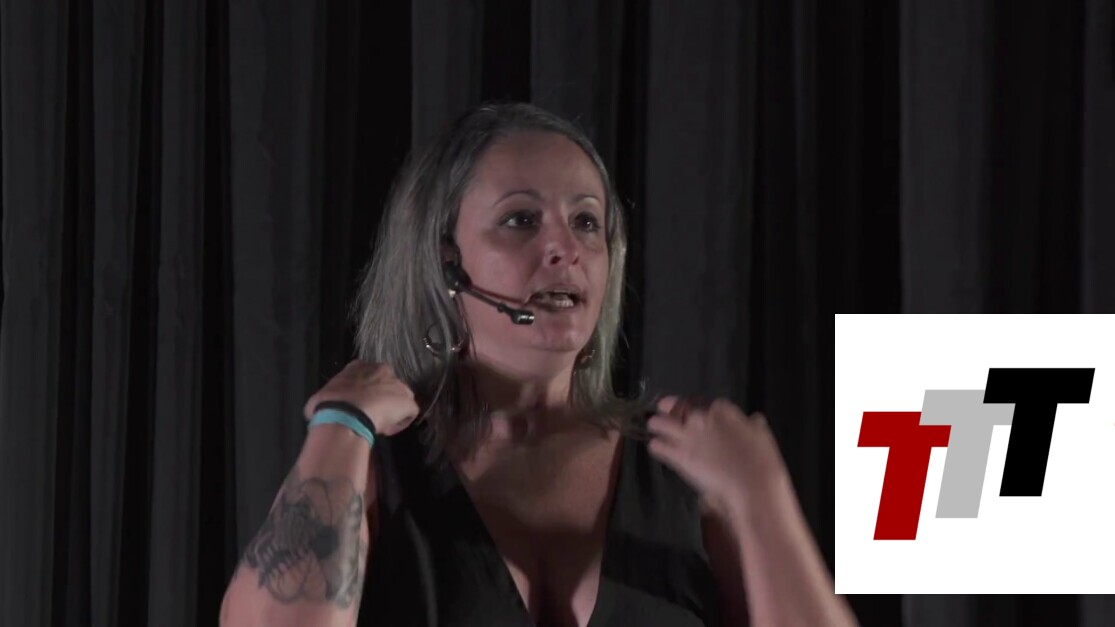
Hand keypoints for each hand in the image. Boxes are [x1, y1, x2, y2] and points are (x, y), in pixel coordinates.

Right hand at [303, 359, 419, 437]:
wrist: (344, 415)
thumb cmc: (329, 405)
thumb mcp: (320, 397)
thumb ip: (324, 399)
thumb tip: (315, 410)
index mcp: (360, 366)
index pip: (368, 376)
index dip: (365, 392)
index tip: (360, 405)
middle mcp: (382, 370)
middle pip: (387, 385)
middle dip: (381, 399)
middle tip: (370, 415)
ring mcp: (398, 385)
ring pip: (400, 399)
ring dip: (392, 410)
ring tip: (379, 425)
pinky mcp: (408, 401)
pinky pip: (408, 414)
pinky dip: (400, 423)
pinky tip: (386, 430)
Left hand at [646, 395, 789, 516]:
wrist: (752, 487)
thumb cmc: (762, 462)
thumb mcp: (762, 436)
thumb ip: (754, 425)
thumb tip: (753, 420)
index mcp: (722, 410)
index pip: (701, 402)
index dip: (698, 411)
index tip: (699, 418)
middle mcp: (700, 418)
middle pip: (672, 406)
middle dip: (669, 411)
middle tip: (666, 415)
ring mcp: (687, 437)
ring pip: (658, 423)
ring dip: (656, 426)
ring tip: (656, 430)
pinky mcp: (678, 456)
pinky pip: (657, 447)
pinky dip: (656, 448)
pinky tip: (658, 449)